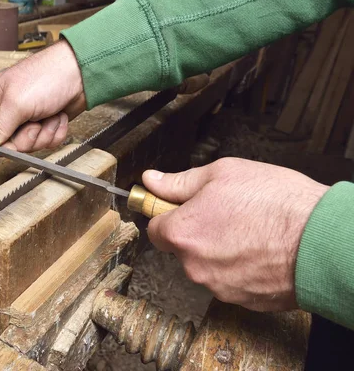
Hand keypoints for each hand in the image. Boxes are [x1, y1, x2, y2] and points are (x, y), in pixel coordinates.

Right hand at [0, 41, 86, 152]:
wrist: (81, 72)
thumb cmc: (47, 76)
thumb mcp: (17, 103)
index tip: (10, 140)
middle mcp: (4, 111)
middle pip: (6, 145)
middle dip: (27, 138)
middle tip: (35, 121)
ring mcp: (24, 119)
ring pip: (28, 146)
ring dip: (44, 134)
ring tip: (50, 115)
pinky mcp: (42, 125)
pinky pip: (45, 143)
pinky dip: (55, 132)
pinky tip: (58, 117)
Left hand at [143, 158, 327, 311]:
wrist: (323, 240)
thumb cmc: (277, 204)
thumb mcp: (222, 174)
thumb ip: (179, 182)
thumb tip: (152, 180)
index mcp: (183, 233)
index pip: (154, 229)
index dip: (167, 215)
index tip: (180, 208)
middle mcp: (195, 266)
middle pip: (182, 248)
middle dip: (197, 232)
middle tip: (226, 213)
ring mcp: (219, 287)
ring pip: (207, 265)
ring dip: (219, 250)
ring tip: (249, 230)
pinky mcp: (242, 300)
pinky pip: (231, 280)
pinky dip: (240, 267)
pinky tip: (260, 250)